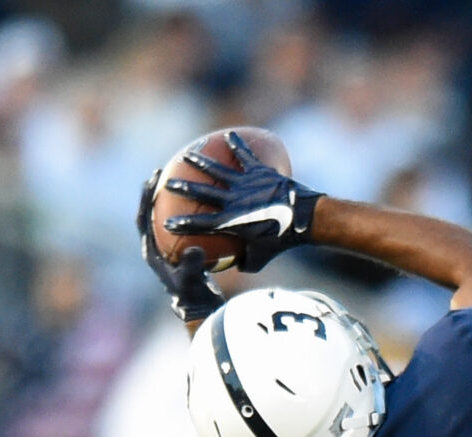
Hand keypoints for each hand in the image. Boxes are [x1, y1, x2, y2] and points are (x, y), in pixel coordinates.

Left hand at [136, 172, 222, 321]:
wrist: (200, 310)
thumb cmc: (194, 296)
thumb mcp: (192, 280)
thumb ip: (192, 266)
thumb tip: (194, 251)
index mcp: (152, 252)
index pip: (144, 219)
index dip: (146, 199)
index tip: (151, 180)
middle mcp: (157, 249)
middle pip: (152, 214)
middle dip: (155, 193)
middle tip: (162, 172)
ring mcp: (168, 250)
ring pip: (167, 220)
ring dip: (170, 201)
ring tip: (180, 182)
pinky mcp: (181, 253)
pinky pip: (184, 228)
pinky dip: (190, 215)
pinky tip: (204, 203)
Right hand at [160, 132, 321, 273]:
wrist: (305, 219)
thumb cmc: (283, 241)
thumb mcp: (262, 257)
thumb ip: (245, 262)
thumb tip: (234, 266)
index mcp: (231, 223)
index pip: (199, 224)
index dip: (182, 224)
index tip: (167, 223)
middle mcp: (233, 201)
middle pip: (201, 192)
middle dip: (182, 187)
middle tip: (167, 183)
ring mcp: (245, 184)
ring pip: (217, 170)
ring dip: (201, 162)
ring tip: (187, 155)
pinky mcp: (258, 172)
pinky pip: (244, 156)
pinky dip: (237, 145)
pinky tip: (229, 135)